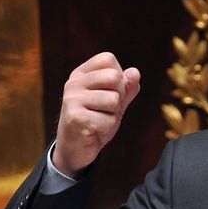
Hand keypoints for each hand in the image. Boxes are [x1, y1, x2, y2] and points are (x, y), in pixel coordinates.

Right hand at [53, 52, 140, 177]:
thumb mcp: (115, 102)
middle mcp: (74, 83)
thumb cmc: (96, 121)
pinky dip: (106, 129)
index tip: (108, 92)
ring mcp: (72, 99)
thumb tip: (135, 72)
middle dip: (118, 97)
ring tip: (98, 120)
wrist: (76, 149)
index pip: (108, 59)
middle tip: (105, 109)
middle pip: (114, 77)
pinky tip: (93, 130)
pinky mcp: (75, 118)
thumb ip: (127, 87)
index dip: (119, 77)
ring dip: (112, 115)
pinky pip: (108, 120)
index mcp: (81, 74)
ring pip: (113, 100)